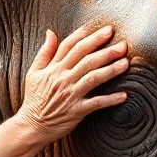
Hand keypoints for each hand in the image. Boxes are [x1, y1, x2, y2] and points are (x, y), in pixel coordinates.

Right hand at [14, 25, 129, 144]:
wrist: (31, 126)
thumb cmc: (34, 99)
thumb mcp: (34, 72)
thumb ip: (45, 52)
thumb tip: (50, 32)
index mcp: (54, 68)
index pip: (72, 46)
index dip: (90, 36)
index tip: (107, 30)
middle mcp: (63, 78)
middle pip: (86, 59)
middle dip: (106, 50)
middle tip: (123, 45)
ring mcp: (70, 94)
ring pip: (93, 78)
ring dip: (111, 70)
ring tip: (126, 63)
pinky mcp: (76, 111)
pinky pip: (96, 103)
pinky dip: (110, 99)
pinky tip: (124, 95)